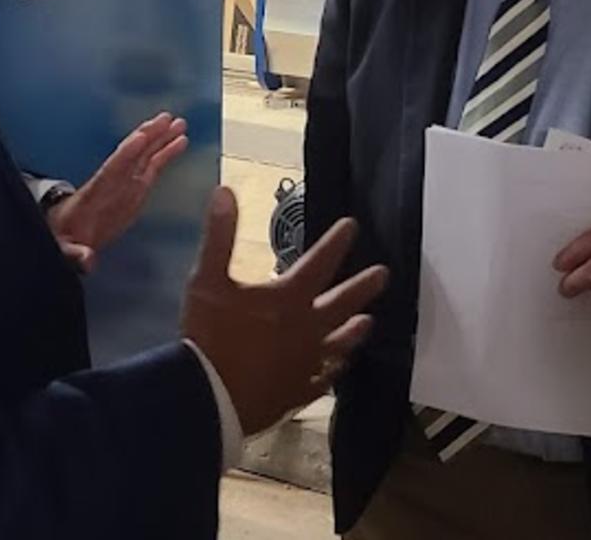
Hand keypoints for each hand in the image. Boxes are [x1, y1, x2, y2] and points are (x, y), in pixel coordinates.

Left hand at [47, 113, 190, 269]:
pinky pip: (153, 168)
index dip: (125, 154)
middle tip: (167, 119)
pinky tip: (180, 142)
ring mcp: (125, 184)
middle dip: (148, 137)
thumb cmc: (64, 239)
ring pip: (145, 156)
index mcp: (94, 194)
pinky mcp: (135, 191)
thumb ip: (75, 254)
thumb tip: (87, 260)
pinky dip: (166, 154)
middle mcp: (112, 183)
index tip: (140, 137)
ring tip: (179, 122)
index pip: (111, 170)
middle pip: (131, 155)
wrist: (66, 236)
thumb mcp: (65, 249)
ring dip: (161, 138)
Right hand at [181, 187, 388, 434]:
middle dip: (363, 286)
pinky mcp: (298, 391)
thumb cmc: (209, 336)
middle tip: (384, 274)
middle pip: (342, 303)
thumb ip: (219, 236)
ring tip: (368, 321)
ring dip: (355, 330)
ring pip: (340, 343)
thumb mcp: (207, 280)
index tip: (352, 226)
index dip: (336, 242)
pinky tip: (335, 368)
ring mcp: (306, 364)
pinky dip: (332, 370)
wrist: (210, 398)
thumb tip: (226, 192)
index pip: (320, 262)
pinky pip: (323, 379)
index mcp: (289, 298)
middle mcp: (307, 329)